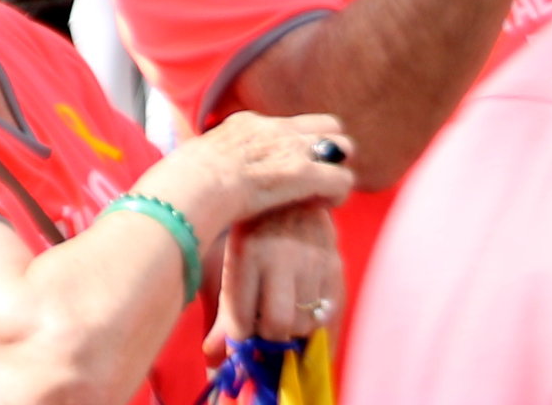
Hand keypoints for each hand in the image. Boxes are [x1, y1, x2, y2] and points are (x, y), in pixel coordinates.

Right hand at [151, 109, 357, 234]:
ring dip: (337, 170)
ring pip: (342, 148)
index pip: (291, 125)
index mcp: (248, 123)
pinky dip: (336, 195)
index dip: (299, 147)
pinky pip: (342, 180)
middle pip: (328, 125)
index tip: (289, 171)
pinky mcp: (301, 173)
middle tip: (316, 180)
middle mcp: (275, 128)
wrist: (189, 188)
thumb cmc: (184, 184)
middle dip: (329, 151)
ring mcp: (290, 148)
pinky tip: (319, 207)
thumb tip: (203, 176)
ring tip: (320, 195)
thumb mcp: (199, 160)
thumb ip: (215, 162)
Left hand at [211, 203, 343, 349]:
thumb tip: (214, 358)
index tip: (240, 335)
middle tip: (263, 330)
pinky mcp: (337, 268)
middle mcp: (282, 256)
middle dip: (269, 338)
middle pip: (278, 326)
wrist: (289, 193)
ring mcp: (314, 262)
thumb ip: (224, 311)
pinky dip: (318, 330)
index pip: (241, 315)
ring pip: (306, 324)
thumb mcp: (228, 260)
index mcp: (247, 251)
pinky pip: (332, 318)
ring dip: (294, 332)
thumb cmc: (250, 231)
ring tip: (283, 315)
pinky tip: (305, 322)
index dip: (239, 335)